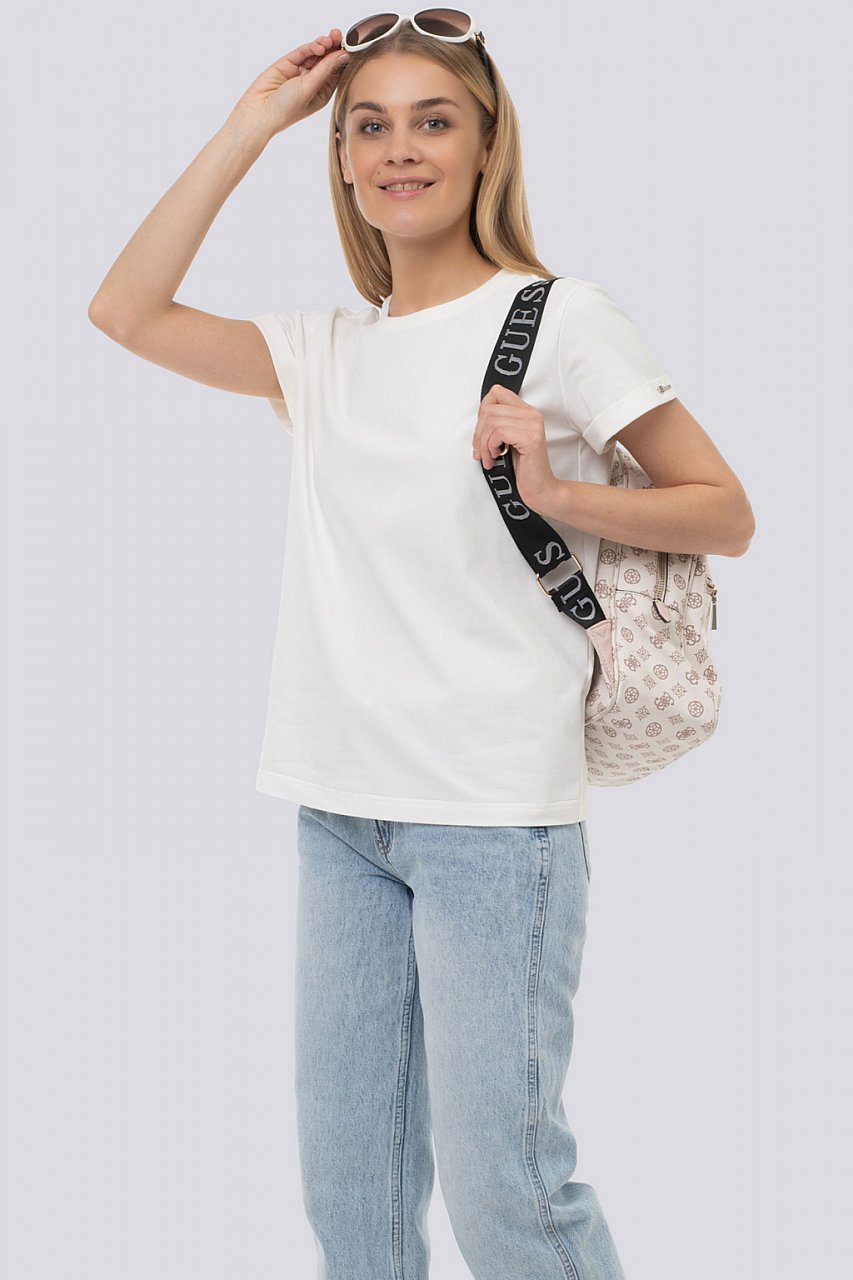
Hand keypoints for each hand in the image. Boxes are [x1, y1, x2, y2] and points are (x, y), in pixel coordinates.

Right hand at [230, 29, 350, 138]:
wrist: (259, 112)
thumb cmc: (286, 109)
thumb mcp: (310, 89)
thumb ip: (325, 70)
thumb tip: (343, 55)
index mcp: (322, 93)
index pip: (336, 72)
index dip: (343, 59)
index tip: (350, 47)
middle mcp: (312, 82)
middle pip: (327, 60)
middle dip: (334, 47)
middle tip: (340, 36)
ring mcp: (299, 72)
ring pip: (315, 54)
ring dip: (324, 44)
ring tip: (329, 39)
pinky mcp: (287, 63)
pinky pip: (302, 52)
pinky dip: (311, 47)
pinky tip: (319, 45)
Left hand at [472, 385, 558, 511]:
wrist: (540, 490)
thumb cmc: (523, 469)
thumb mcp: (507, 441)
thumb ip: (498, 425)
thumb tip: (479, 418)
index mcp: (526, 412)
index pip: (497, 392)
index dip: (483, 410)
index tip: (482, 431)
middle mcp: (531, 415)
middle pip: (490, 408)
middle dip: (479, 432)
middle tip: (480, 450)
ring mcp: (532, 425)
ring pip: (491, 421)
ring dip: (483, 443)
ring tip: (488, 457)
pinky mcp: (530, 438)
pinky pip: (498, 432)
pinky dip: (490, 447)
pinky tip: (495, 458)